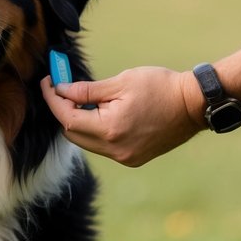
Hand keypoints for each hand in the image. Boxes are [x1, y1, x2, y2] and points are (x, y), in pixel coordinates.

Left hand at [40, 67, 204, 166]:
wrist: (193, 105)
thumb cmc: (161, 87)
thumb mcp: (121, 82)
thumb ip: (87, 90)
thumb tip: (61, 90)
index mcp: (110, 130)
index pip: (68, 118)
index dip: (53, 100)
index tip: (48, 83)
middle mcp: (115, 150)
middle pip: (73, 135)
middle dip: (64, 111)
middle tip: (63, 89)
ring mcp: (124, 158)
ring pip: (87, 143)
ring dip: (80, 122)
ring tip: (85, 99)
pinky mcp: (133, 158)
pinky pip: (103, 147)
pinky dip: (96, 131)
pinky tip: (102, 114)